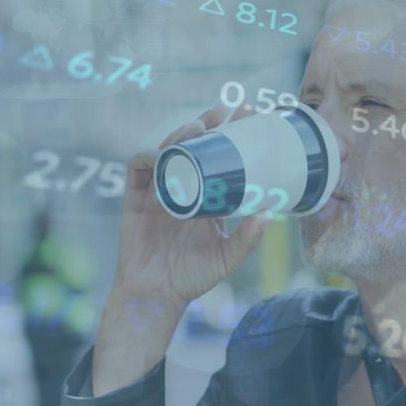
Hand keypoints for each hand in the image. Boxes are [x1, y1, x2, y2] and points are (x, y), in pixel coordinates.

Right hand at [93, 104, 268, 395]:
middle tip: (229, 110)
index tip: (251, 117)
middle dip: (210, 123)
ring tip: (200, 126)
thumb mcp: (227, 257)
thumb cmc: (192, 277)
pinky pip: (139, 168)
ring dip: (181, 134)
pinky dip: (150, 156)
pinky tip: (164, 153)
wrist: (157, 296)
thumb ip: (247, 238)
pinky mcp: (135, 198)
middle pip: (194, 145)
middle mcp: (183, 187)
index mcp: (207, 196)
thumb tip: (269, 214)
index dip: (232, 135)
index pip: (220, 157)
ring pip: (168, 150)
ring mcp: (158, 190)